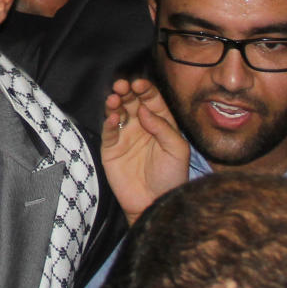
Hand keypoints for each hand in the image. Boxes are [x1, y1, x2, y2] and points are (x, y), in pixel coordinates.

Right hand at [101, 78, 189, 224]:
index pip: (151, 100)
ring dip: (114, 103)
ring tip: (114, 98)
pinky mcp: (111, 149)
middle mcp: (141, 127)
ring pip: (117, 112)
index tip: (140, 84)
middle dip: (126, 91)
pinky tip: (112, 117)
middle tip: (122, 86)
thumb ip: (163, 127)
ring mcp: (125, 137)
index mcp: (160, 124)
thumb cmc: (171, 178)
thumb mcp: (177, 150)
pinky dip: (108, 122)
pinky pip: (108, 131)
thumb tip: (145, 110)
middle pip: (132, 102)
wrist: (155, 203)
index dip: (145, 89)